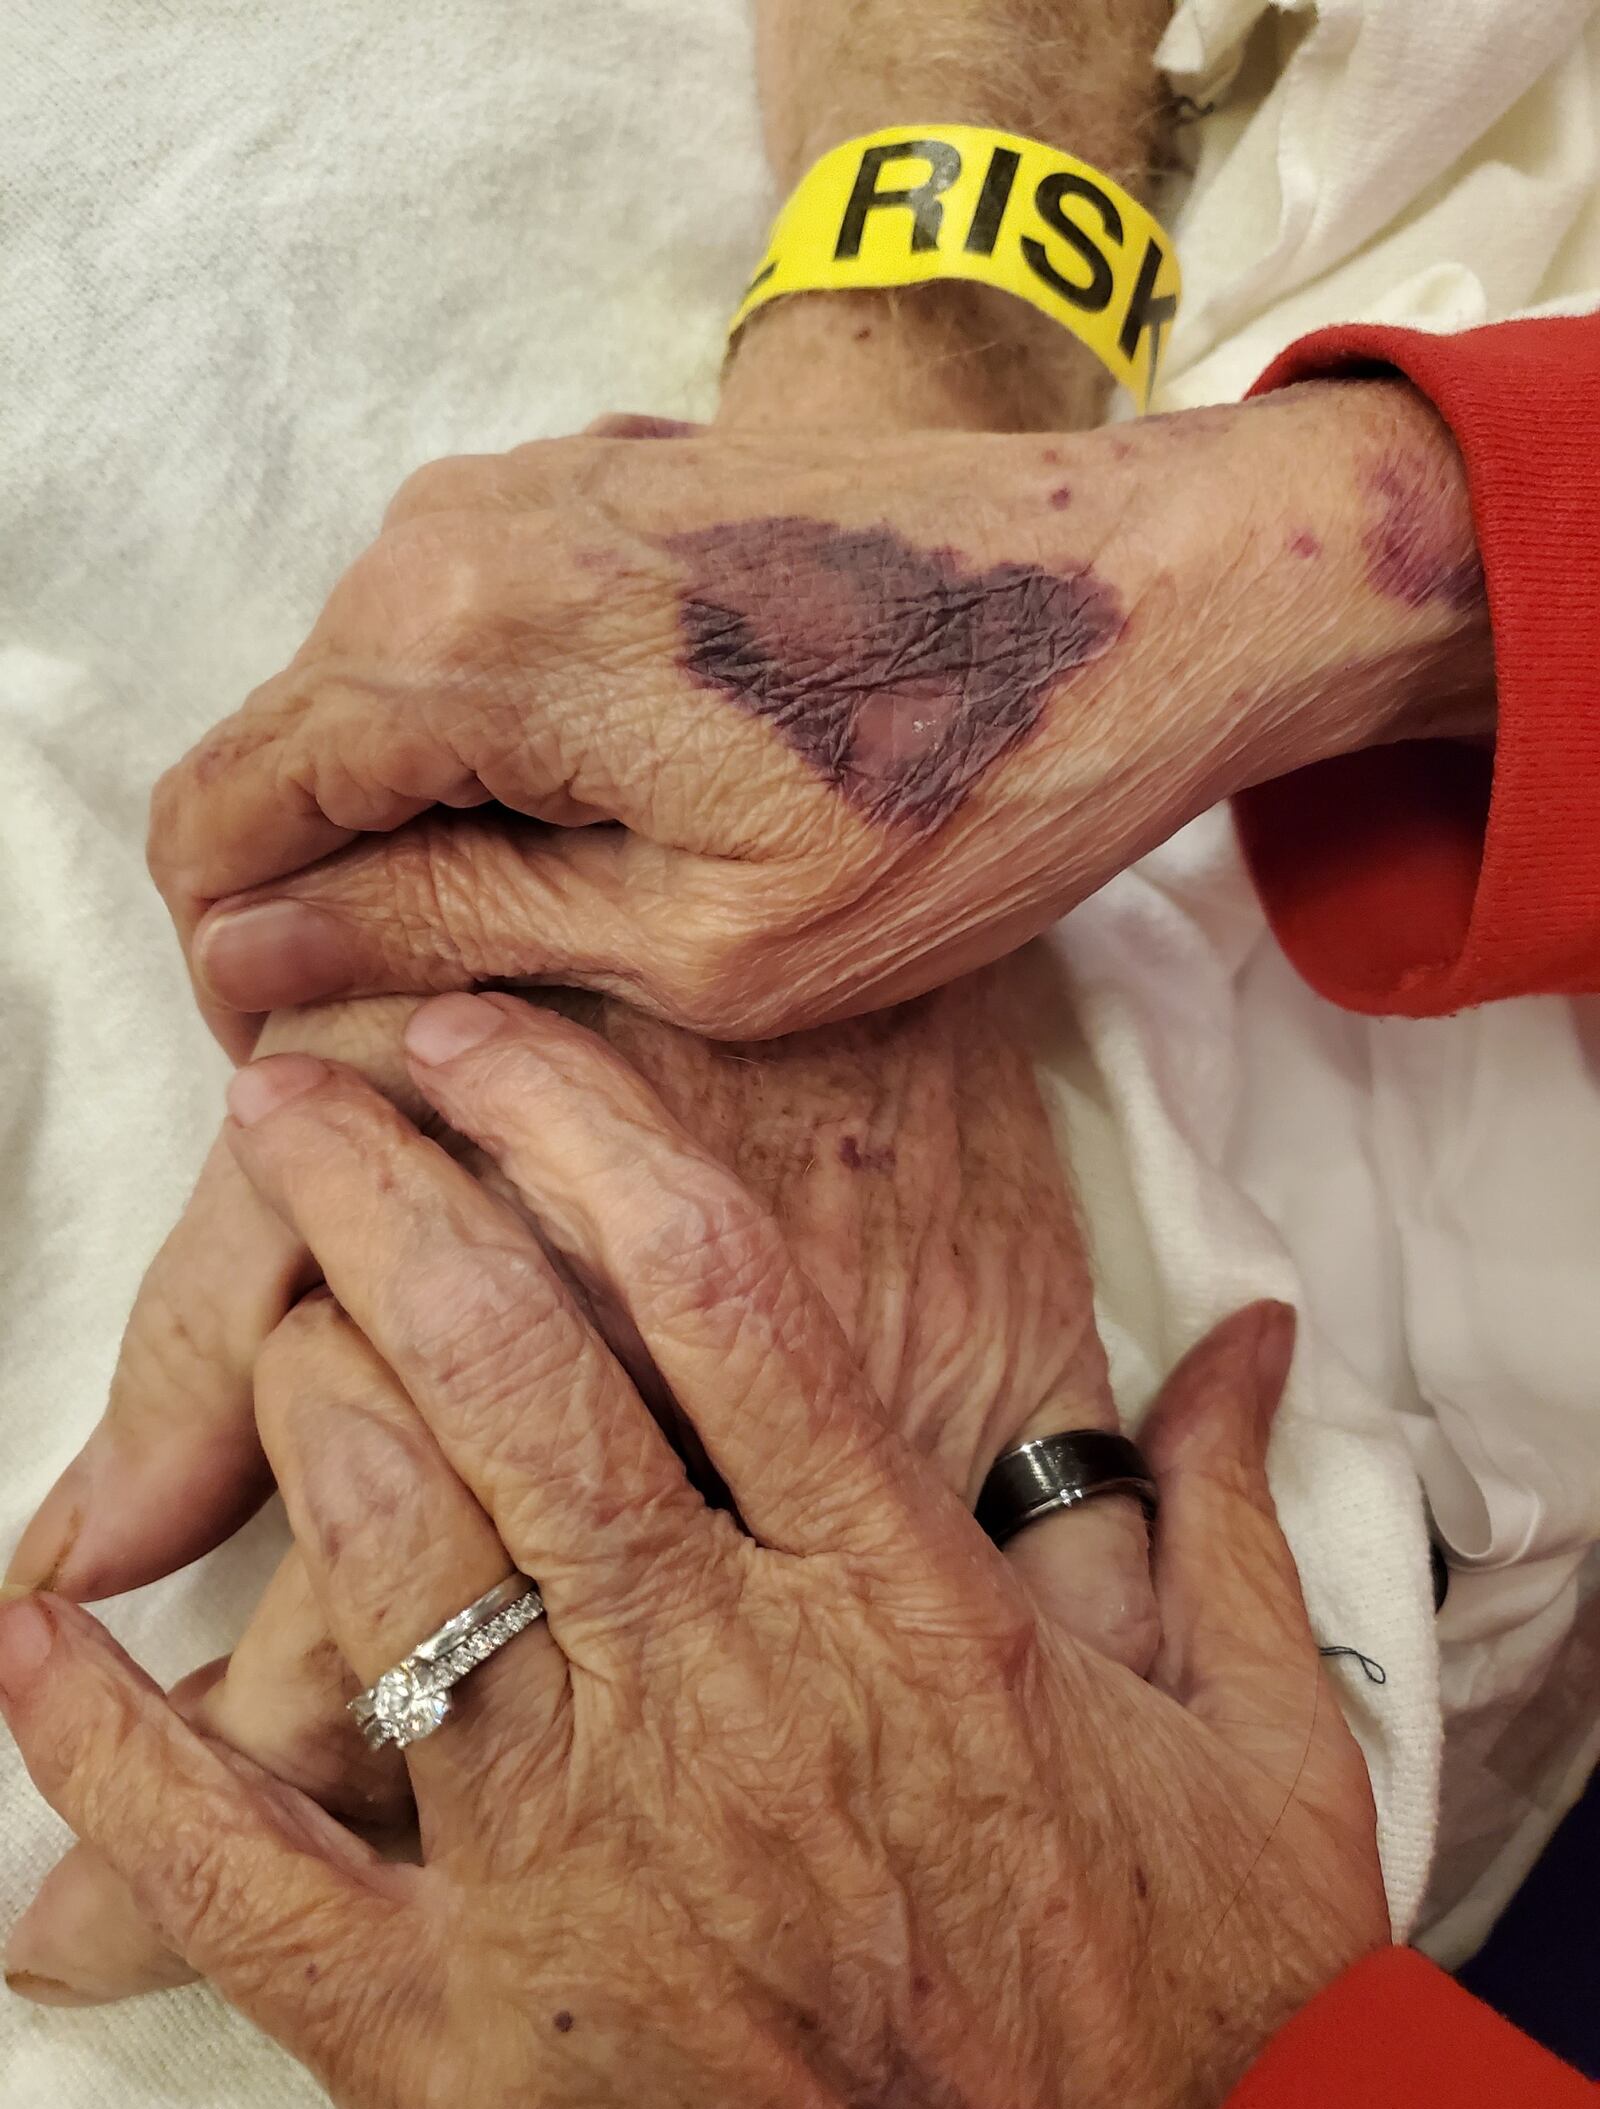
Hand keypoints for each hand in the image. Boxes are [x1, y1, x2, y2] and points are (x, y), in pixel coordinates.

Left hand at [0, 1001, 1385, 2108]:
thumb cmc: (1184, 2009)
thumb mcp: (1261, 1747)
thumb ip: (1221, 1514)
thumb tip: (1259, 1338)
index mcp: (901, 1599)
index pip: (712, 1289)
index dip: (576, 1130)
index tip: (476, 1042)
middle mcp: (725, 1688)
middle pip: (520, 1373)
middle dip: (385, 1207)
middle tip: (294, 1100)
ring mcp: (584, 1856)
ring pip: (393, 1559)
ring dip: (294, 1402)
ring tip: (257, 1301)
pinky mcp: (470, 2036)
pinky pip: (258, 1870)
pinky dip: (120, 1751)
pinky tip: (38, 1632)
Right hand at [153, 378, 1490, 1056]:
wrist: (1161, 594)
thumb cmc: (963, 793)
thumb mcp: (700, 939)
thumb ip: (450, 930)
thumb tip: (255, 947)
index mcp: (452, 643)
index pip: (219, 815)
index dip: (239, 956)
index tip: (324, 1046)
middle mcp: (454, 527)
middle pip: (286, 744)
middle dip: (328, 891)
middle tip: (461, 1016)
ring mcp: (533, 481)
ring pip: (378, 691)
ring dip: (422, 816)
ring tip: (566, 927)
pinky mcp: (611, 479)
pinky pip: (474, 627)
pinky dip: (497, 737)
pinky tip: (618, 818)